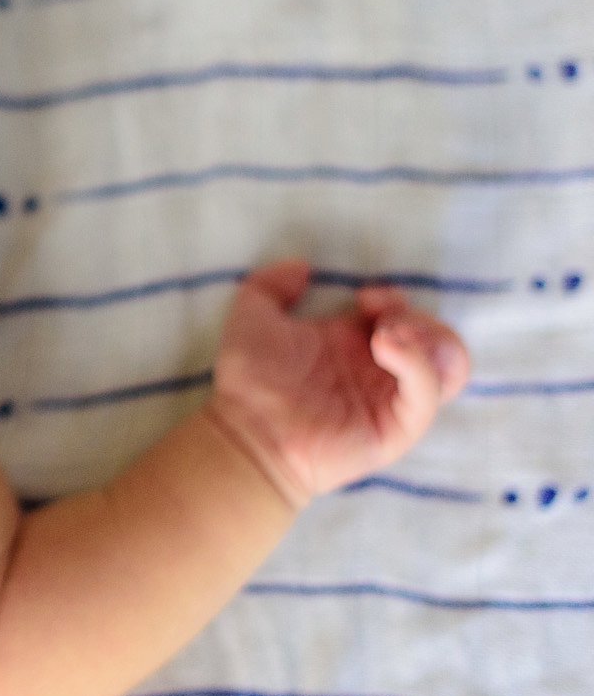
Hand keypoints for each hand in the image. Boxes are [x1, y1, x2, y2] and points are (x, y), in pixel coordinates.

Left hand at [205, 257, 470, 512]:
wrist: (246, 430)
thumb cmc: (249, 379)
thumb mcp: (254, 315)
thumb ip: (271, 283)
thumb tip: (303, 265)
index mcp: (355, 345)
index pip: (403, 316)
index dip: (394, 299)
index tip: (363, 297)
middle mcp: (379, 372)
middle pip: (437, 339)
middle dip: (419, 318)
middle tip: (381, 317)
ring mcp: (391, 401)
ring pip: (449, 368)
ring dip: (430, 339)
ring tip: (388, 333)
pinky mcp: (395, 428)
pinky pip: (429, 395)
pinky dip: (419, 365)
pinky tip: (384, 347)